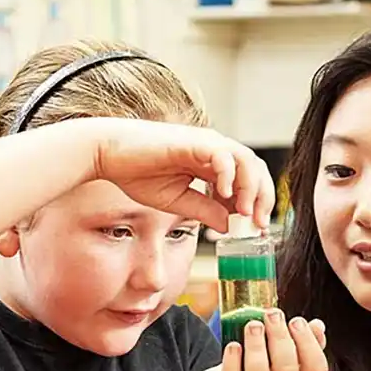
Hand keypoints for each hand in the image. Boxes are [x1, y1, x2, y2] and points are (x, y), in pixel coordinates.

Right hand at [84, 117, 273, 231]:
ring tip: (246, 212)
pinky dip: (228, 174)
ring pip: (246, 161)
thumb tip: (228, 226)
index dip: (258, 204)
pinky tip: (223, 194)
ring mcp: (206, 143)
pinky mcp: (193, 141)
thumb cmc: (137, 173)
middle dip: (263, 198)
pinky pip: (222, 154)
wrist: (107, 153)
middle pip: (256, 170)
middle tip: (259, 225)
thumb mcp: (177, 201)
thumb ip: (204, 210)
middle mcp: (215, 151)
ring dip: (251, 188)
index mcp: (213, 165)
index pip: (249, 181)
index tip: (257, 229)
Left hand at [190, 309, 327, 370]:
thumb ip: (301, 346)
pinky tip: (233, 345)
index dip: (309, 344)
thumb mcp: (281, 363)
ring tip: (253, 325)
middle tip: (272, 315)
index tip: (296, 320)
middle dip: (280, 339)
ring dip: (256, 348)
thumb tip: (317, 325)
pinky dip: (232, 364)